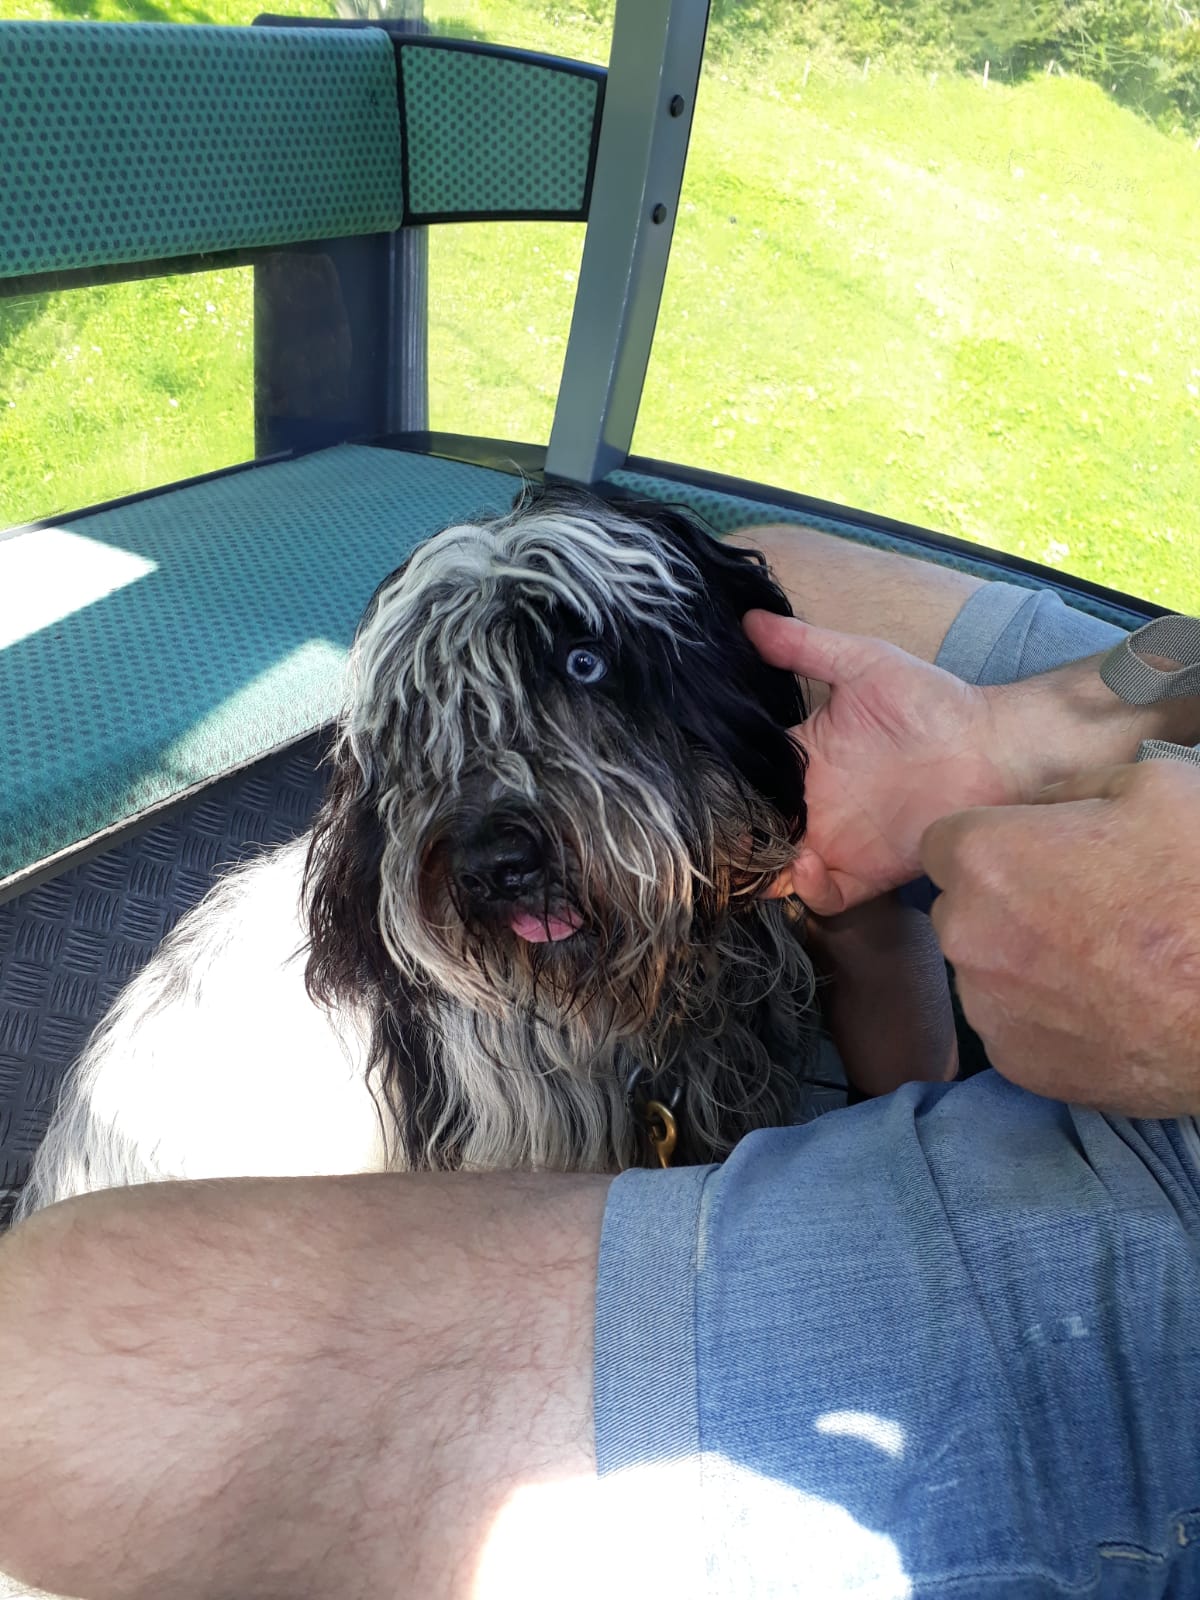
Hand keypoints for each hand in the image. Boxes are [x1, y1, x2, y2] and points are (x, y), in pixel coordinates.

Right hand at [744, 613, 1020, 912]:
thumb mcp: (862, 663)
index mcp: (803, 757)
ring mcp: (836, 841)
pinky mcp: (866, 871)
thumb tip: (749, 618)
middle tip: (720, 830)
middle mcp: (812, 804)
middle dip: (732, 837)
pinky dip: (807, 890)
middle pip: (753, 829)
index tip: (701, 783)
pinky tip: (806, 862)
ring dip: (762, 868)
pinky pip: (823, 897)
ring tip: (765, 848)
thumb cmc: (932, 700)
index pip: (745, 777)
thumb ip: (805, 647)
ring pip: (778, 869)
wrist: (993, 747)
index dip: (719, 784)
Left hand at [921, 759, 1199, 1115]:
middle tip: (1079, 907)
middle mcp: (964, 934)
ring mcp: (986, 1005)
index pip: (946, 843)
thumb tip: (1044, 808)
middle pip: (961, 908)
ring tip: (1099, 961)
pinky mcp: (1015, 1064)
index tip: (1037, 854)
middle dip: (1003, 903)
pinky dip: (1045, 1017)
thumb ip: (1068, 791)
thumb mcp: (1147, 787)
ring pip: (985, 969)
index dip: (994, 844)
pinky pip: (1012, 1025)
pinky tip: (1102, 1005)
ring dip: (1021, 961)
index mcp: (984, 858)